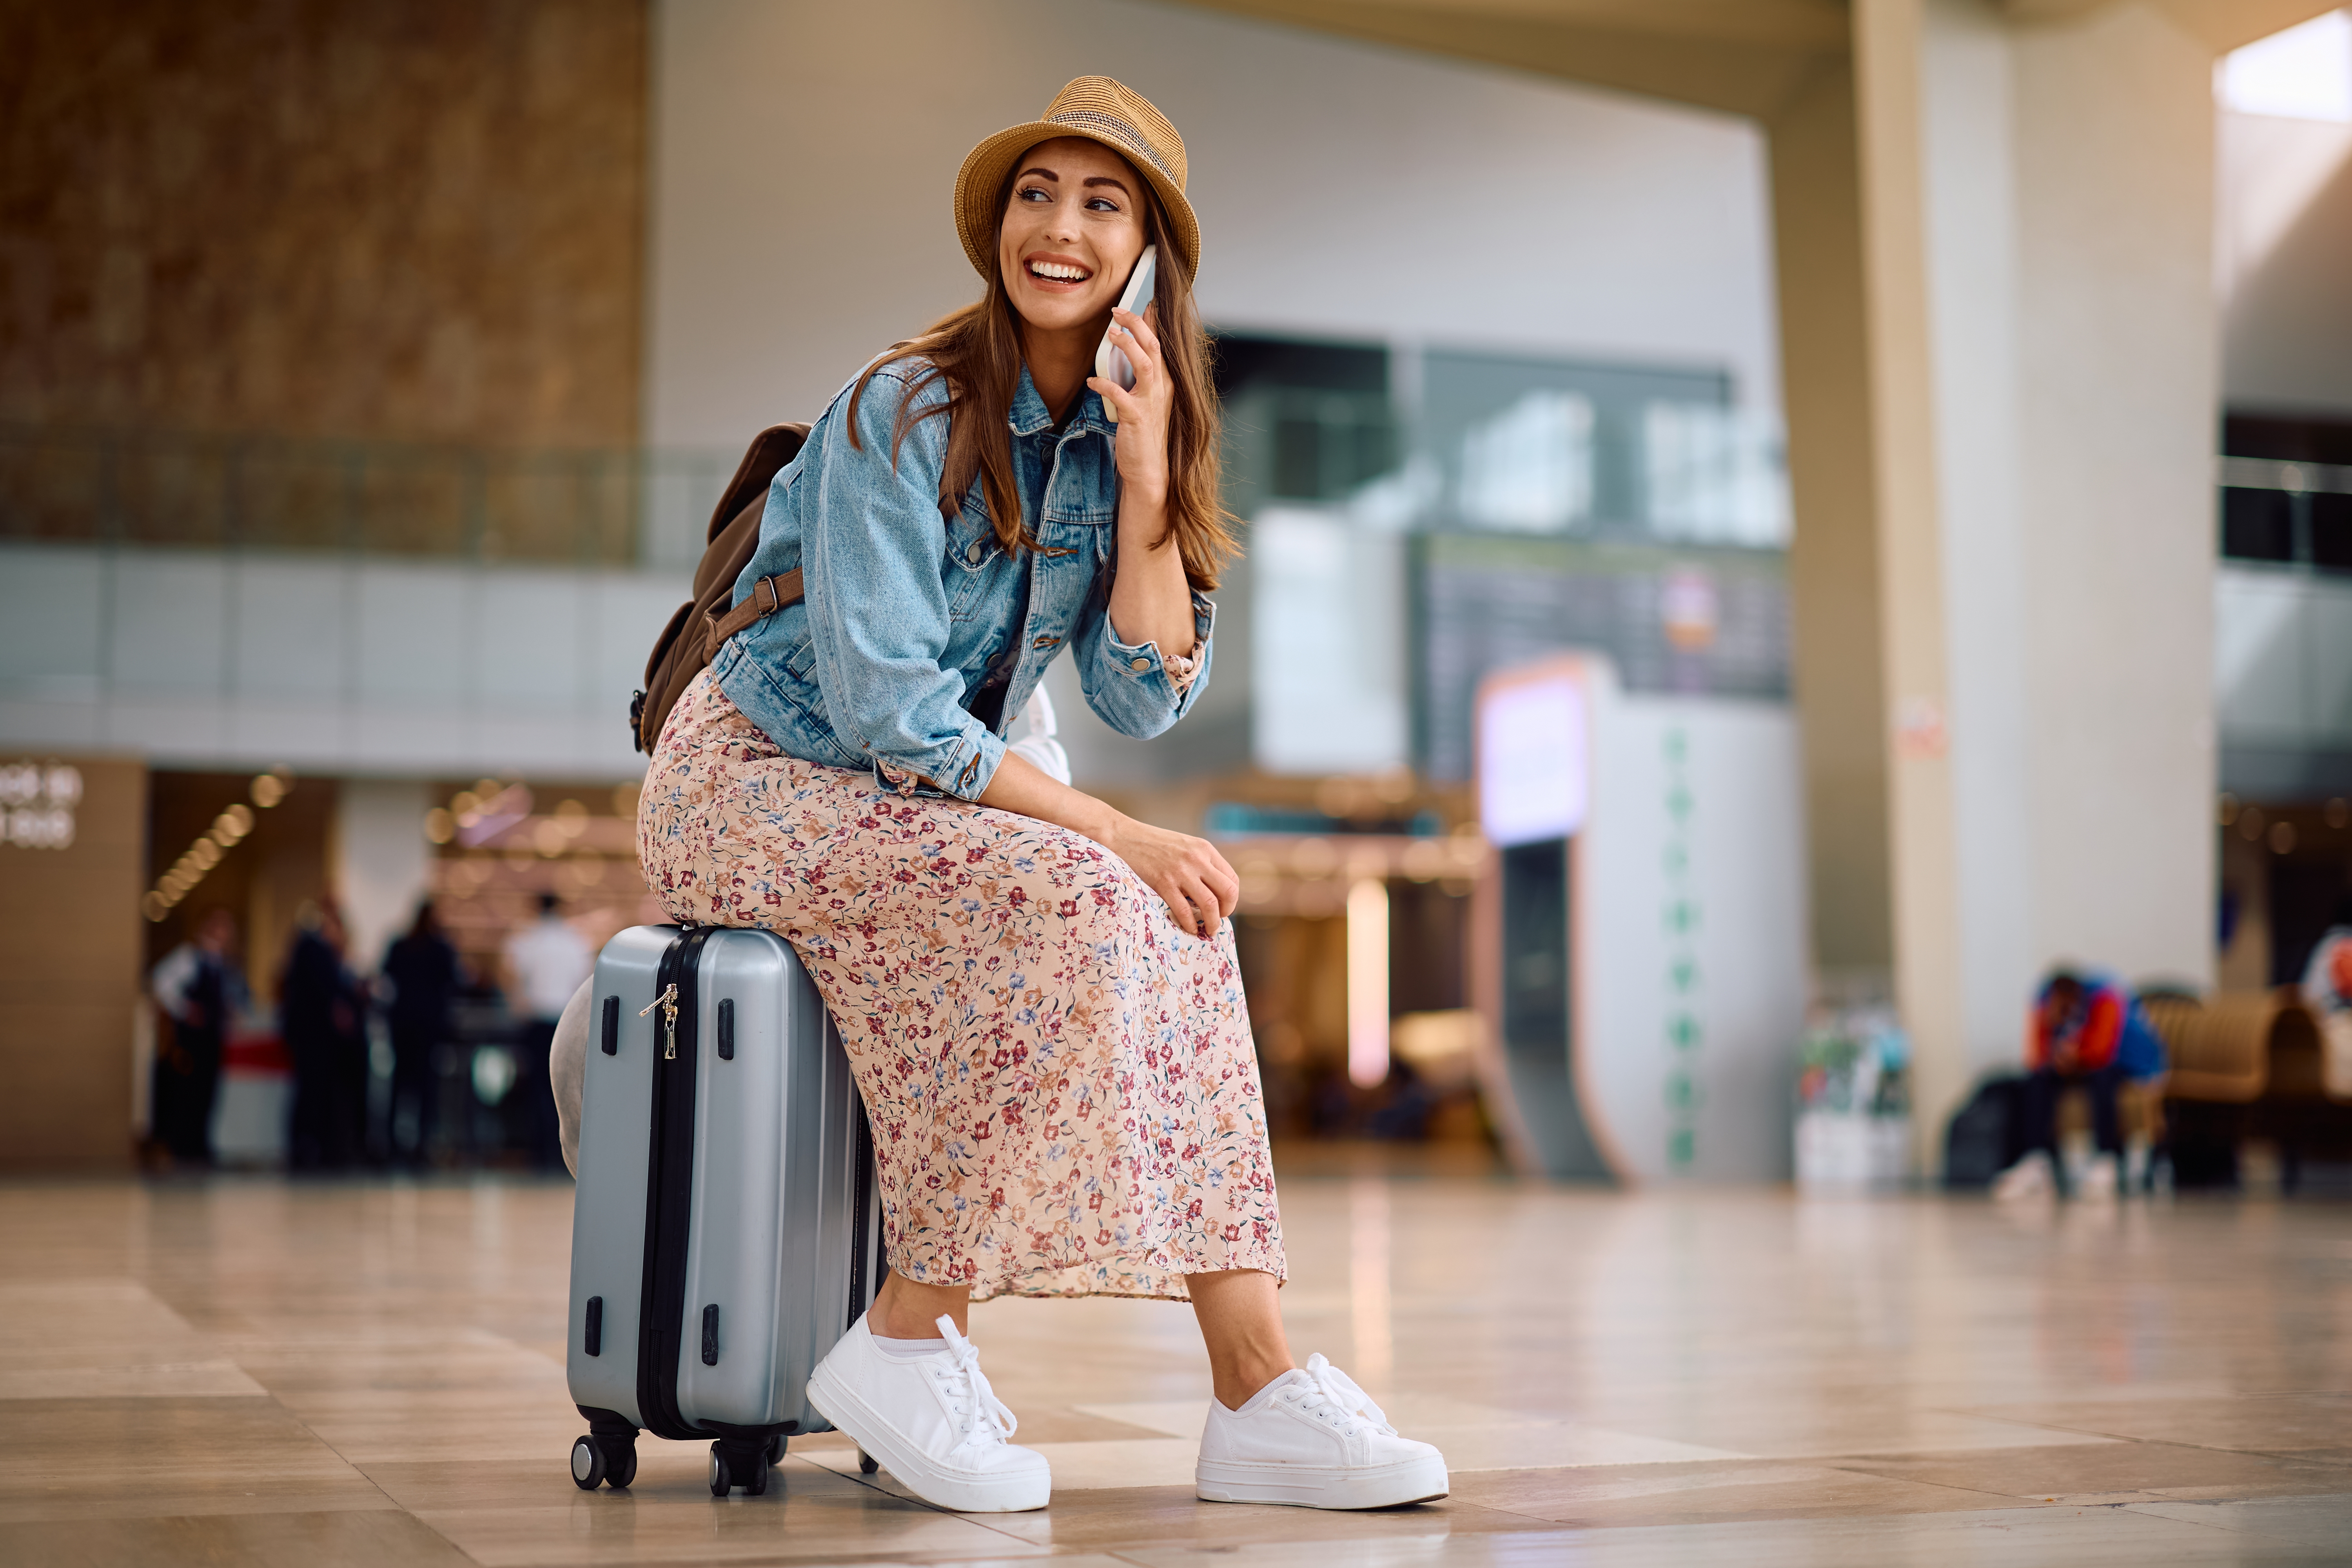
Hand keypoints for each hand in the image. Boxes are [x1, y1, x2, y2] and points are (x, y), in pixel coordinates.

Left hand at [1087, 304, 1170, 506]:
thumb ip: (1140, 377)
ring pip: (1145, 364)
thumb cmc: (1144, 433)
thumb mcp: (1146, 400)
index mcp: (1165, 382)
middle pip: (1154, 346)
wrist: (1148, 469)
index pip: (1162, 344)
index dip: (1154, 321)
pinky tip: (1092, 380)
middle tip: (1117, 309)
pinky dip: (1105, 384)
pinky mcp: (1136, 418)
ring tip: (1111, 333)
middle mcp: (1162, 389)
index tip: (1145, 300)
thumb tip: (1128, 353)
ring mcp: (1150, 403)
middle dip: (1137, 324)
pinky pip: (1120, 395)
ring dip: (1128, 346)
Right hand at [1103, 814, 1237, 938]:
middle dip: (1227, 911)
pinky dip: (1190, 924)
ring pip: (1210, 904)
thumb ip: (1198, 863)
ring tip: (1208, 931)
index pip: (1232, 879)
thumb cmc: (1150, 843)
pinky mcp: (1163, 882)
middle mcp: (1197, 859)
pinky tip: (1189, 928)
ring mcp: (1181, 871)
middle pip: (1228, 892)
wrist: (1122, 835)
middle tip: (1218, 921)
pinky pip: (1184, 910)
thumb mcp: (1183, 846)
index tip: (1222, 908)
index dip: (1231, 898)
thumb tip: (1209, 891)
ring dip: (1213, 922)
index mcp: (1204, 849)